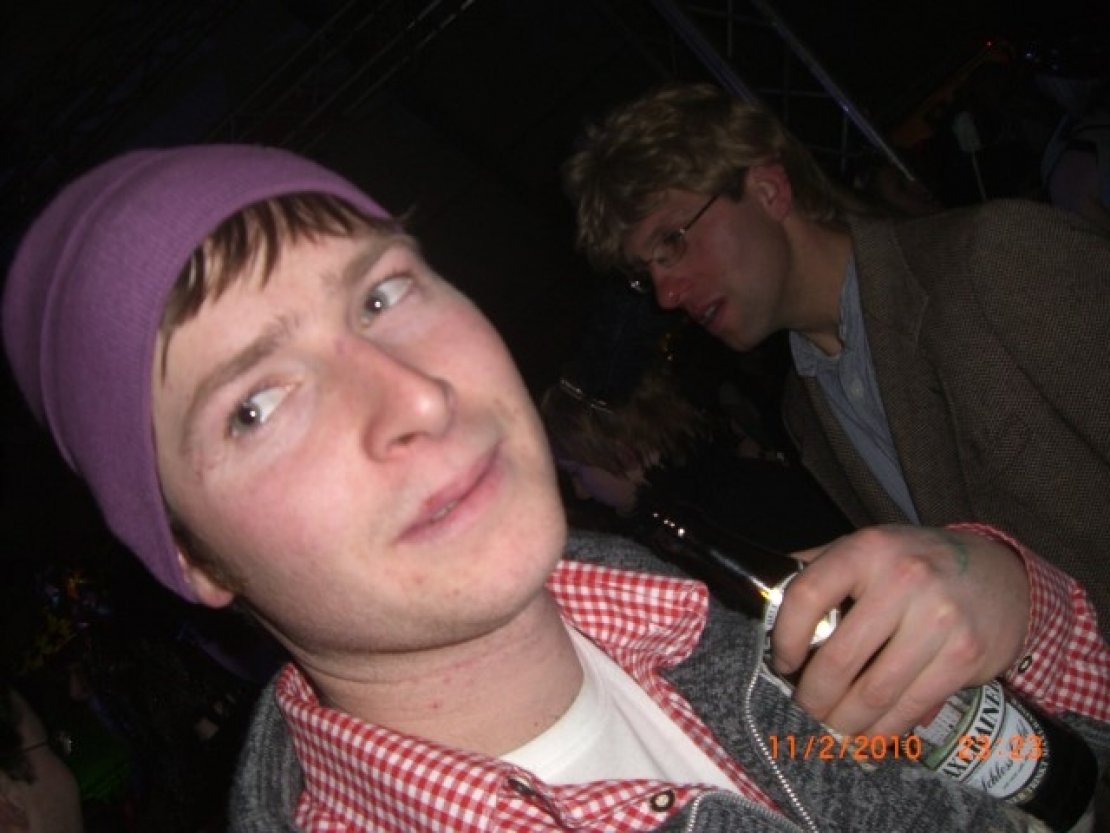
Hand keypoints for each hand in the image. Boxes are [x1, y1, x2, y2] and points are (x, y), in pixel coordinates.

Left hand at [770, 525, 1028, 736]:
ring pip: (875, 692)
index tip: (782, 662)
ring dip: (845, 721)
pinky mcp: (964, 655)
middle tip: (805, 707)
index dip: (785, 638)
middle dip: (813, 695)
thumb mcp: (867, 548)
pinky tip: (868, 737)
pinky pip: (912, 706)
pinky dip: (884, 730)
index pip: (806, 597)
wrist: (999, 573)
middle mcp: (903, 580)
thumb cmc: (915, 562)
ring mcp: (938, 619)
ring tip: (831, 726)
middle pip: (840, 658)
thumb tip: (763, 588)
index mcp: (866, 550)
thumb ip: (819, 565)